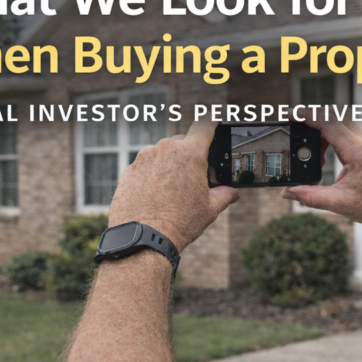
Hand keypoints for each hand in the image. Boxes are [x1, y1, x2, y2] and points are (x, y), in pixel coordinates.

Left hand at [108, 119, 238, 251]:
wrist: (144, 238)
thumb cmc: (180, 222)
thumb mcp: (210, 208)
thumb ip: (224, 194)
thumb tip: (232, 192)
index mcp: (190, 154)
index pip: (204, 125)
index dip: (212, 123)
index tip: (215, 122)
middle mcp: (165, 149)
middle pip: (182, 142)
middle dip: (191, 154)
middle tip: (196, 177)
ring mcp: (143, 159)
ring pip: (162, 154)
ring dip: (170, 165)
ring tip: (173, 191)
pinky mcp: (128, 171)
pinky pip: (145, 167)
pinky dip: (152, 176)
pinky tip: (156, 196)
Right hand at [280, 116, 361, 231]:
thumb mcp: (338, 203)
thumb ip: (310, 197)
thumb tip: (287, 192)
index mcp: (357, 151)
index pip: (329, 124)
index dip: (308, 117)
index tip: (290, 115)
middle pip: (333, 116)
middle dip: (311, 116)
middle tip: (292, 122)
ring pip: (339, 120)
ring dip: (320, 126)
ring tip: (307, 147)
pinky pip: (344, 130)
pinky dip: (328, 134)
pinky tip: (320, 152)